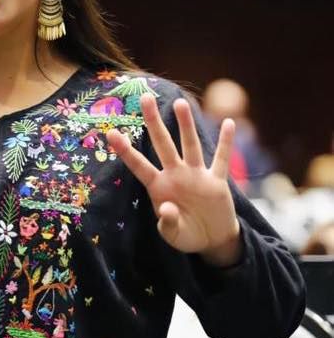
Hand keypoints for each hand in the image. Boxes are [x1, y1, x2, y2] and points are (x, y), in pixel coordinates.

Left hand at [106, 94, 241, 266]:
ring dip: (186, 125)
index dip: (125, 151)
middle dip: (154, 122)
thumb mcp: (174, 235)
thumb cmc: (186, 236)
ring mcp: (197, 176)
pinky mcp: (216, 181)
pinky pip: (221, 159)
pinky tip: (228, 123)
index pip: (139, 166)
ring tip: (179, 103)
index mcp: (159, 188)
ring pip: (190, 145)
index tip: (110, 133)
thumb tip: (166, 209)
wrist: (212, 240)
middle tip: (145, 97)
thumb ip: (168, 224)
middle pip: (163, 144)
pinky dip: (226, 142)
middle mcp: (176, 176)